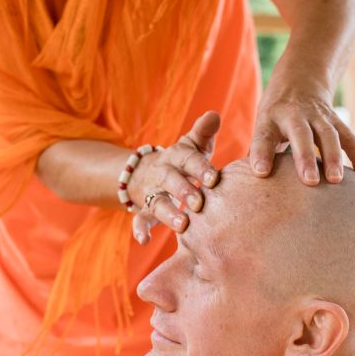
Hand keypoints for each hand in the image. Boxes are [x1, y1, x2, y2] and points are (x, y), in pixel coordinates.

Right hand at [130, 110, 220, 244]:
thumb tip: (214, 115)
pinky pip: (141, 219)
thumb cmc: (183, 161)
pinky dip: (140, 229)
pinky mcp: (146, 209)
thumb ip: (203, 132)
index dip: (199, 167)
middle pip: (170, 180)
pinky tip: (144, 240)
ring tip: (182, 224)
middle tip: (199, 204)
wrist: (149, 172)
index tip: (214, 178)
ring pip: (157, 202)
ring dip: (168, 213)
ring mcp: (152, 192)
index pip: (187, 159)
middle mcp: (162, 173)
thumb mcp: (191, 145)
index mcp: (176, 156)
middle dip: (183, 190)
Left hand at [249, 83, 354, 184]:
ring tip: (336, 181)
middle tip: (309, 182)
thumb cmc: (275, 114)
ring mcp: (318, 115)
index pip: (264, 136)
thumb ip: (258, 152)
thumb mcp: (262, 125)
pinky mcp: (335, 119)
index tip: (261, 173)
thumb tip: (249, 186)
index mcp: (270, 117)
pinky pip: (349, 137)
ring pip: (329, 134)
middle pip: (301, 135)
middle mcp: (294, 114)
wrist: (300, 78)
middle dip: (306, 158)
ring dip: (334, 157)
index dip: (261, 154)